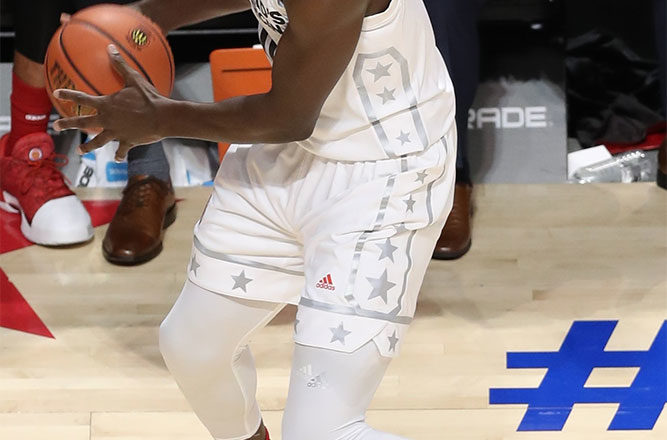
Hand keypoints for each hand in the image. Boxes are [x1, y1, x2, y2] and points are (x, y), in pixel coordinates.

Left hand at [53, 44, 166, 161]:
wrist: (163, 118)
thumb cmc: (149, 98)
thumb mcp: (134, 79)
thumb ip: (120, 65)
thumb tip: (111, 48)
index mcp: (106, 105)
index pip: (82, 98)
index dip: (68, 95)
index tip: (57, 93)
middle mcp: (107, 120)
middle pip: (82, 123)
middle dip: (68, 124)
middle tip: (56, 126)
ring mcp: (116, 133)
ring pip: (97, 141)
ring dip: (87, 146)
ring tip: (80, 150)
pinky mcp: (127, 142)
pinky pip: (121, 150)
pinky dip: (118, 154)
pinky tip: (116, 158)